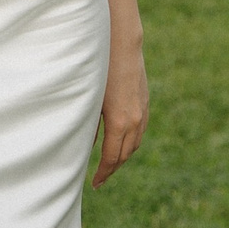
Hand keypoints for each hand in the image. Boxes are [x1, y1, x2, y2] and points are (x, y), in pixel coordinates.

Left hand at [91, 54, 148, 187]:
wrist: (121, 43)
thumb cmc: (98, 68)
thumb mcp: (89, 99)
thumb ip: (87, 125)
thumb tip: (83, 145)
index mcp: (118, 123)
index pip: (111, 158)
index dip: (103, 173)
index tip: (95, 184)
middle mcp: (134, 120)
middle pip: (125, 155)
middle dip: (112, 169)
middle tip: (100, 179)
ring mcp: (142, 111)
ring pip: (135, 143)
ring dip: (123, 155)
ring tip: (110, 163)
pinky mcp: (145, 102)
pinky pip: (140, 130)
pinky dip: (131, 141)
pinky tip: (122, 141)